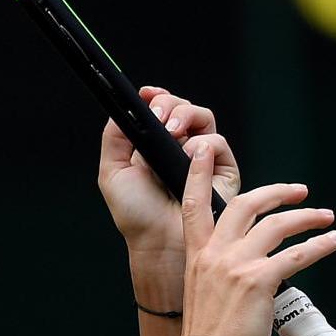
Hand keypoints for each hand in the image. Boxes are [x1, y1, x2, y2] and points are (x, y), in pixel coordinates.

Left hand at [98, 87, 241, 308]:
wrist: (158, 241)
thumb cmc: (136, 214)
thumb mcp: (113, 172)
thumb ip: (114, 138)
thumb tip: (122, 109)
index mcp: (154, 145)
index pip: (161, 110)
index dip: (157, 97)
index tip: (148, 95)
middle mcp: (179, 147)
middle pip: (183, 107)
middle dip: (170, 104)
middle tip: (159, 117)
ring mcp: (202, 156)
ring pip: (203, 117)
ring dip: (186, 115)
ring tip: (171, 131)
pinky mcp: (222, 169)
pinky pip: (217, 141)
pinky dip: (202, 143)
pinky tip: (187, 157)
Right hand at [176, 137, 335, 335]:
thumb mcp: (202, 298)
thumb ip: (218, 275)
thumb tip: (245, 271)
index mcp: (196, 258)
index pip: (193, 205)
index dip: (198, 173)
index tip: (204, 151)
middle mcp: (214, 256)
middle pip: (246, 204)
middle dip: (277, 192)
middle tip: (300, 192)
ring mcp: (236, 266)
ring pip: (277, 225)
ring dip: (307, 217)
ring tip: (325, 218)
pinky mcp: (260, 281)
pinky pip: (298, 254)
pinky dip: (320, 245)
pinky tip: (333, 242)